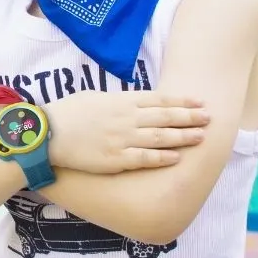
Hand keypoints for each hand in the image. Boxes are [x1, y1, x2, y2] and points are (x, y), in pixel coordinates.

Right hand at [47, 91, 209, 173]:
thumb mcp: (93, 97)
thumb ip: (116, 100)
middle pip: (165, 117)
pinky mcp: (116, 159)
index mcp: (120, 101)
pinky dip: (163, 157)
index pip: (158, 99)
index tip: (198, 101)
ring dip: (183, 137)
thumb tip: (133, 102)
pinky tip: (177, 157)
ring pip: (160, 138)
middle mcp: (126, 119)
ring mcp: (122, 139)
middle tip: (210, 117)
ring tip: (201, 136)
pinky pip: (145, 158)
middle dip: (190, 117)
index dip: (181, 101)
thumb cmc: (66, 113)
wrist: (47, 134)